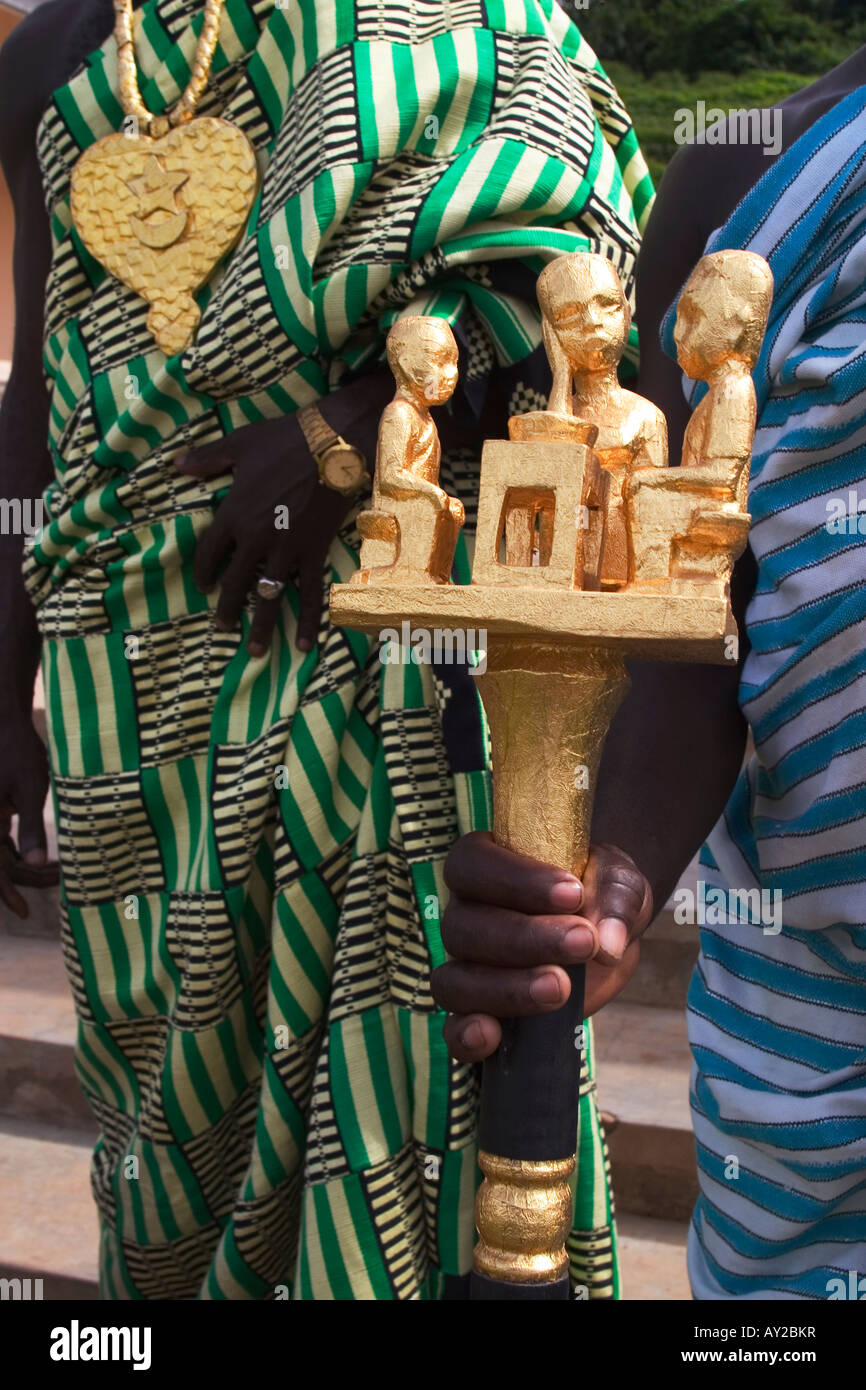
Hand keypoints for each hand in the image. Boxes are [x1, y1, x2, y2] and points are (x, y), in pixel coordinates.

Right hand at [0, 715, 58, 918]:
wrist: (7, 722)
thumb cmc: (19, 752)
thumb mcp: (31, 790)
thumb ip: (31, 828)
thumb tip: (36, 865)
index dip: (7, 894)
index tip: (25, 912)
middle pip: (4, 865)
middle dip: (31, 878)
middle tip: (64, 879)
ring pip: (6, 856)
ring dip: (30, 867)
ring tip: (63, 870)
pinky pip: (7, 843)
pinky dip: (26, 852)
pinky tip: (51, 856)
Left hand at [175, 416, 351, 654]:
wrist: (334, 443)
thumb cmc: (285, 439)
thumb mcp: (240, 444)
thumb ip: (207, 458)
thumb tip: (176, 463)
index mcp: (233, 513)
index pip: (209, 552)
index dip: (204, 572)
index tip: (204, 586)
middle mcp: (256, 538)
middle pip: (235, 582)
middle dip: (227, 609)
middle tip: (223, 628)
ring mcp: (286, 549)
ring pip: (268, 596)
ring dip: (261, 626)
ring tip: (255, 651)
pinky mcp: (314, 552)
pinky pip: (310, 593)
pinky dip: (309, 620)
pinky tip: (305, 644)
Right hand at [432, 831, 652, 1060]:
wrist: (605, 937)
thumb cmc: (600, 894)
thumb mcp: (618, 881)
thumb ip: (615, 896)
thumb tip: (606, 943)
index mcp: (485, 863)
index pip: (473, 863)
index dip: (516, 879)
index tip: (573, 894)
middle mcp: (464, 913)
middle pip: (463, 926)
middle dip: (525, 938)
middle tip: (583, 943)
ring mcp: (465, 967)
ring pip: (456, 981)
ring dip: (506, 988)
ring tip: (561, 989)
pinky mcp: (478, 1013)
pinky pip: (454, 1029)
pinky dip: (466, 1036)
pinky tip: (493, 1037)